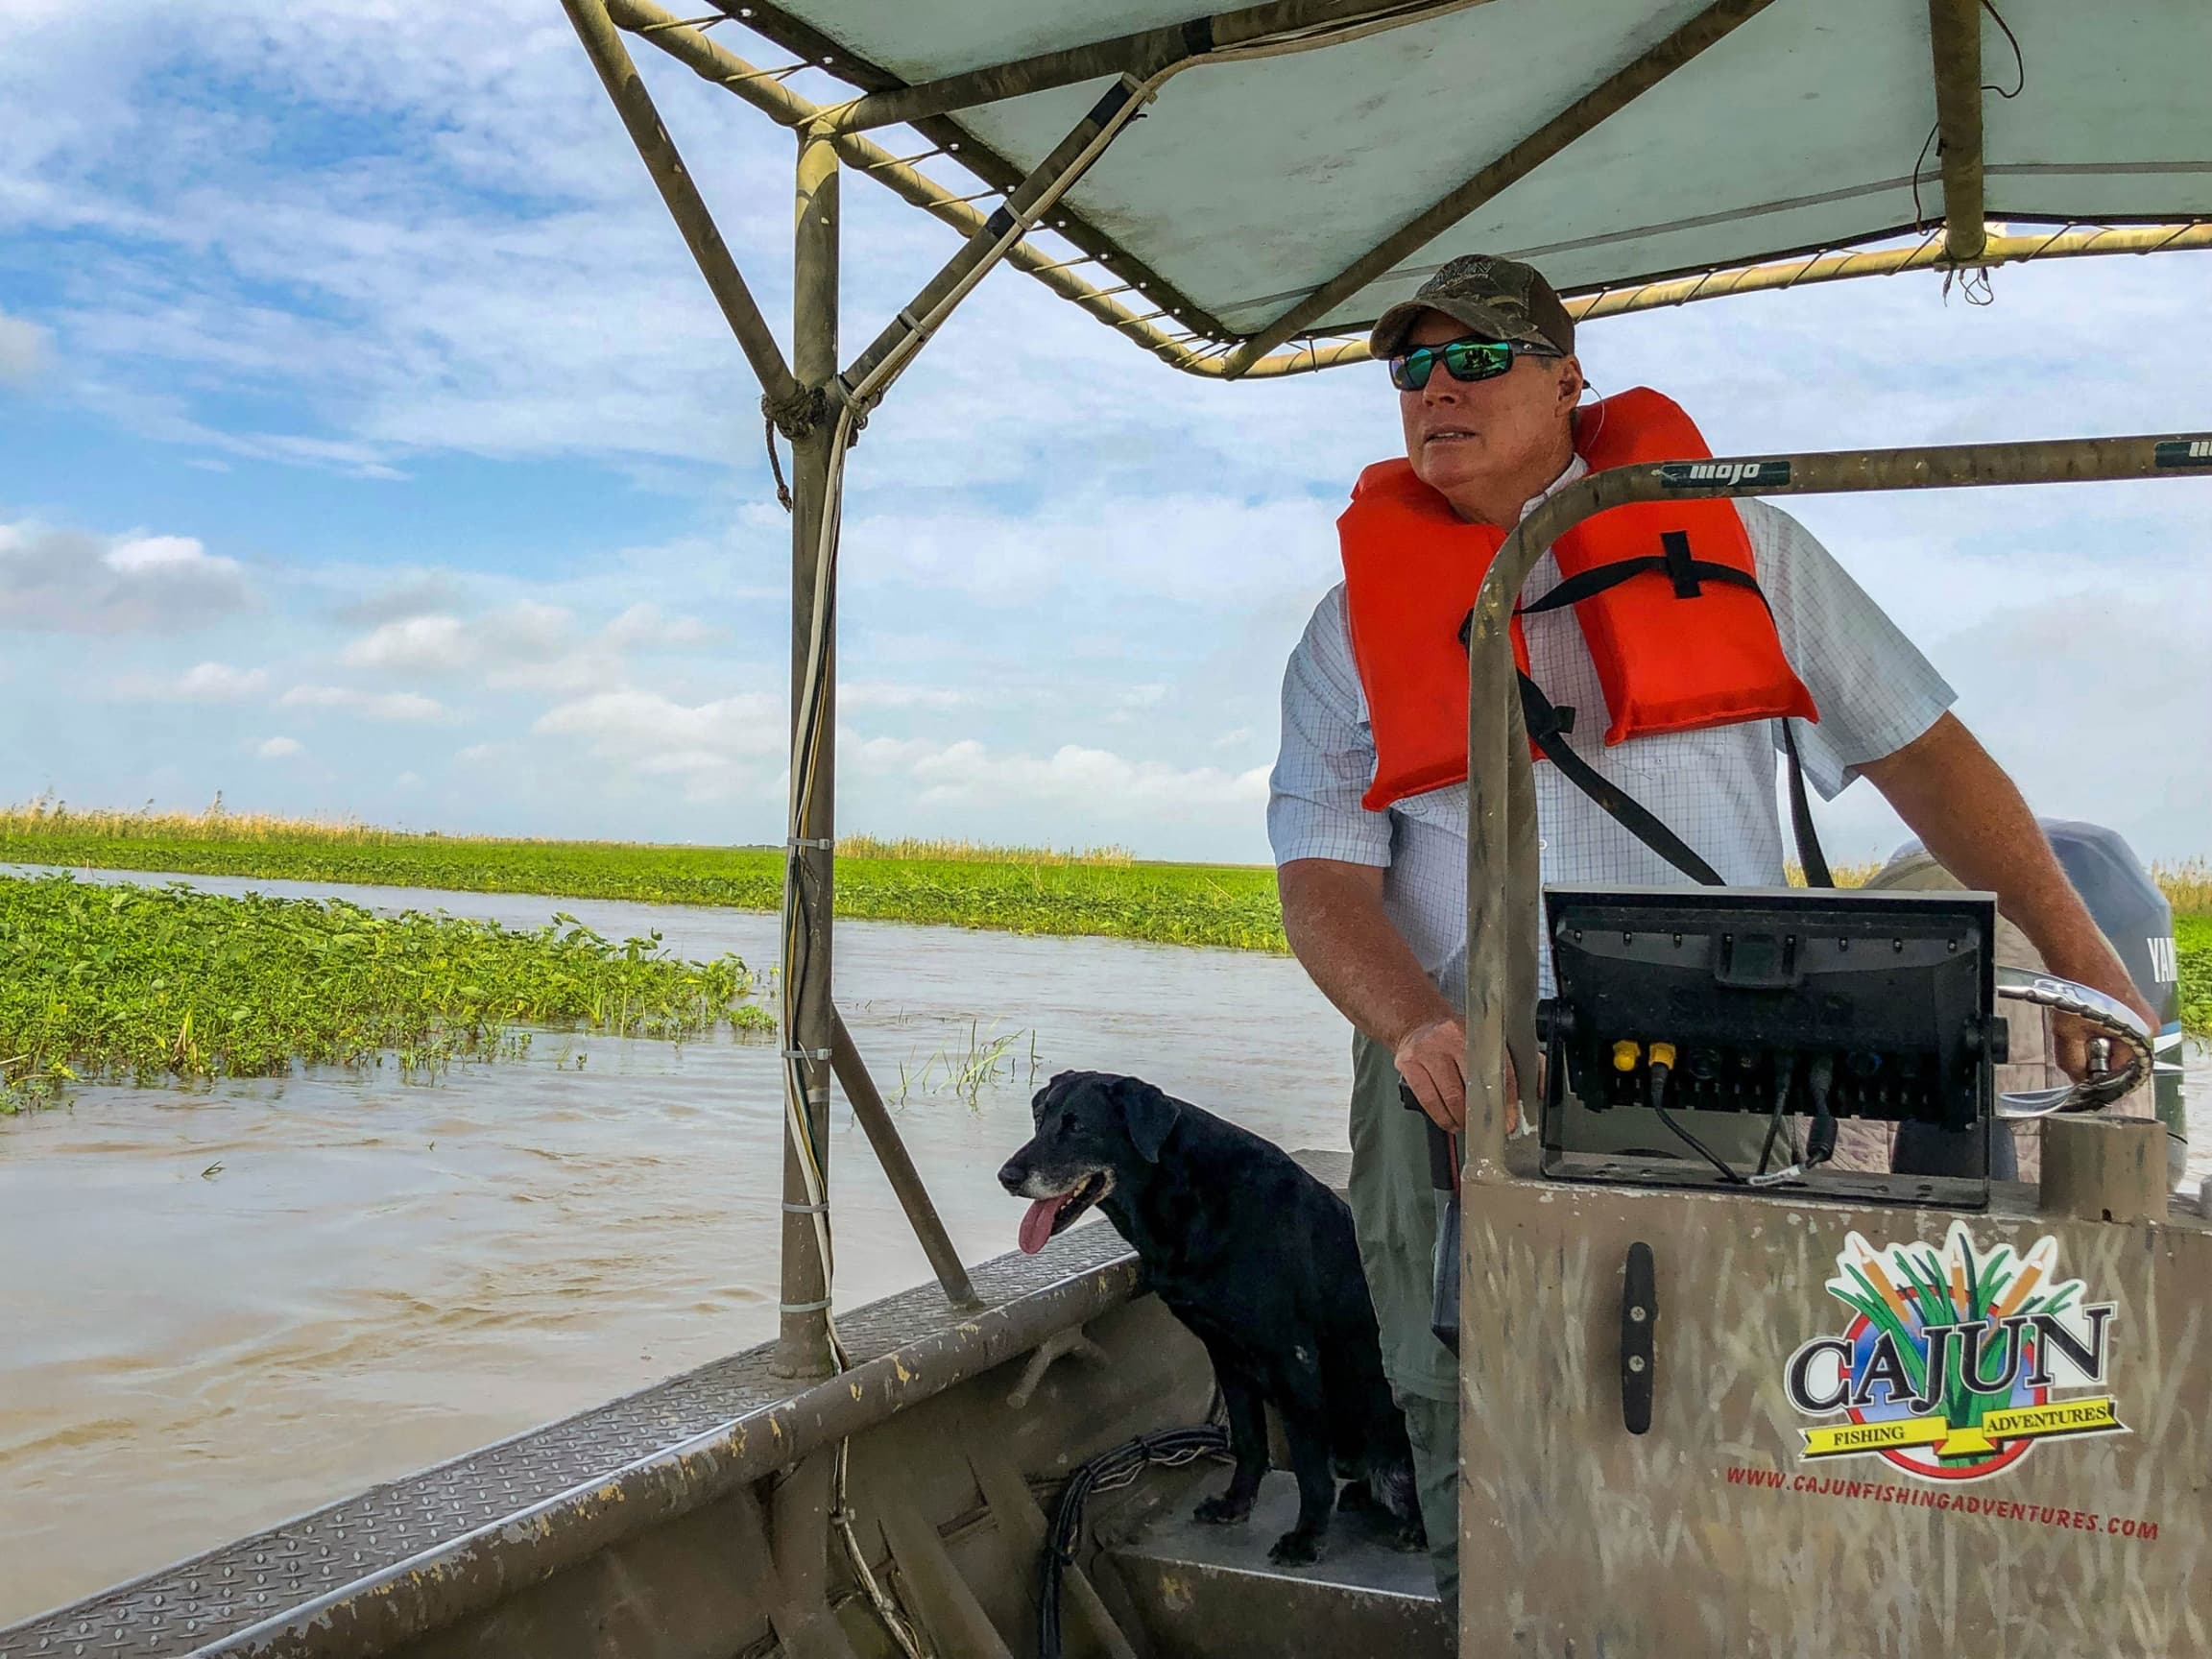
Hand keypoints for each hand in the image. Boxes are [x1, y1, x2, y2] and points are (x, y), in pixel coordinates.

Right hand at [1393, 1017, 1519, 1134]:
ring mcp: (1426, 1053)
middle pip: (1470, 1088)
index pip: (1496, 1070)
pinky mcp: (1408, 1066)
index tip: (1509, 1121)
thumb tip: (1542, 1087)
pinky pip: (1428, 1101)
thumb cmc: (1456, 1036)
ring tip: (1466, 1123)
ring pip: (1449, 1098)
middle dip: (1480, 1115)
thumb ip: (1519, 1060)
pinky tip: (1449, 1120)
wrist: (1416, 1023)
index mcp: (1474, 1033)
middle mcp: (1448, 1040)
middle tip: (1487, 1126)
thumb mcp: (1488, 1039)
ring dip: (1460, 1119)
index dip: (1505, 1099)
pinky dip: (1441, 1117)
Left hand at [2051, 980, 2157, 1084]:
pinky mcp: (2133, 1003)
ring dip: (2096, 1039)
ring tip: (2077, 1022)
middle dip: (2096, 1054)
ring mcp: (2143, 1013)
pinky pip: (2116, 1026)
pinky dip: (2099, 1025)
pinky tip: (2082, 1011)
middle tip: (2074, 1039)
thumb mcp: (2067, 1033)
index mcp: (2142, 1037)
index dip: (2096, 1073)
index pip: (2120, 1072)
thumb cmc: (2074, 990)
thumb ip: (2073, 1063)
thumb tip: (2080, 1082)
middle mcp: (2150, 1027)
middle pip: (2120, 1057)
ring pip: (2116, 1041)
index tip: (2078, 1066)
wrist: (2076, 951)